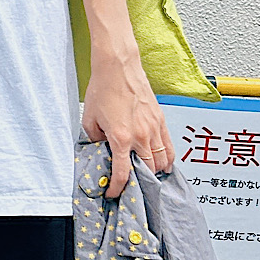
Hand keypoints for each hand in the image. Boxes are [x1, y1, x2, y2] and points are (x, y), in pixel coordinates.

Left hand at [82, 48, 174, 197]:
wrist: (118, 67)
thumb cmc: (103, 88)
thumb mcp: (90, 119)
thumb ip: (96, 140)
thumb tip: (102, 151)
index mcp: (121, 137)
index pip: (123, 173)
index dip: (117, 188)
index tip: (113, 193)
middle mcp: (141, 135)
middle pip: (148, 171)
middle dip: (140, 183)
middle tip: (132, 187)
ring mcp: (154, 128)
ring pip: (163, 161)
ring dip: (155, 173)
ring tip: (147, 178)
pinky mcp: (161, 120)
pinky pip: (170, 147)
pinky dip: (167, 159)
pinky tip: (162, 164)